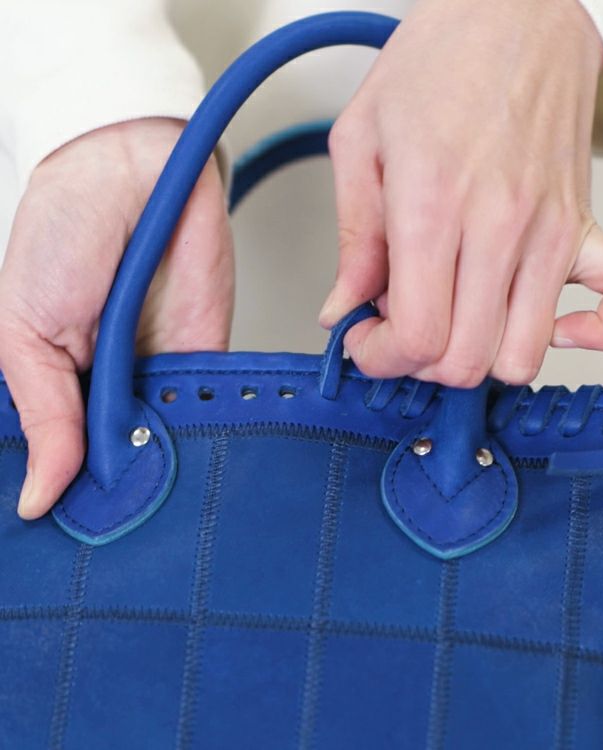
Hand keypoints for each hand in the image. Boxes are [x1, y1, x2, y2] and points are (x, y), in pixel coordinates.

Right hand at [0, 118, 233, 518]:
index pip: (61, 460)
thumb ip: (44, 412)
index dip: (69, 501)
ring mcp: (161, 377)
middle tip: (127, 555)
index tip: (77, 548)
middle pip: (118, 466)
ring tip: (159, 526)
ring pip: (167, 449)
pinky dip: (210, 441)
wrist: (136, 170)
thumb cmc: (63, 234)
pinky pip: (212, 411)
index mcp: (55, 385)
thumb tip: (39, 495)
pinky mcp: (208, 360)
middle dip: (123, 502)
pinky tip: (200, 478)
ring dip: (166, 480)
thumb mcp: (24, 328)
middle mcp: (109, 389)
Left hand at [320, 0, 602, 385]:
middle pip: (466, 361)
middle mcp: (500, 228)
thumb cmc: (441, 63)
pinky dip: (590, 335)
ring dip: (481, 359)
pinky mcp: (587, 228)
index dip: (382, 359)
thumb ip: (352, 238)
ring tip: (457, 320)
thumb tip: (344, 308)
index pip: (417, 337)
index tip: (367, 342)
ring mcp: (552, 232)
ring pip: (525, 357)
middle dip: (420, 365)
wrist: (518, 13)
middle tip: (401, 329)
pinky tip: (545, 322)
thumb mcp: (360, 139)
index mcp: (433, 206)